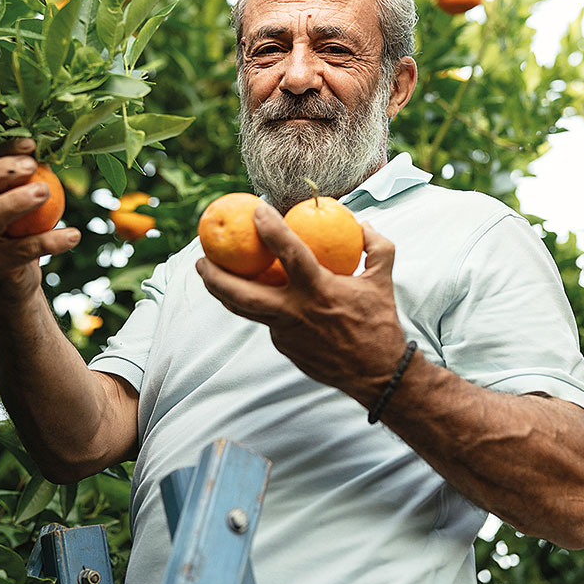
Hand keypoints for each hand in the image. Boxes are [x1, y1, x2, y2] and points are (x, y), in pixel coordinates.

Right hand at [0, 138, 79, 302]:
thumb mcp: (23, 205)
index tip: (30, 143)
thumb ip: (31, 180)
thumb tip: (53, 146)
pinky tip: (74, 234)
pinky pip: (23, 250)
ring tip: (47, 191)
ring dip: (18, 200)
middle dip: (2, 171)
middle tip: (33, 166)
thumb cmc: (21, 234)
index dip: (2, 151)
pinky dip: (51, 241)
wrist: (14, 282)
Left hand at [196, 203, 404, 406]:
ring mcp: (286, 333)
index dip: (271, 229)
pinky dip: (262, 306)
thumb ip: (376, 247)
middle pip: (243, 295)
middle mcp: (296, 313)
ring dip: (223, 292)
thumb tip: (362, 224)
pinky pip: (268, 321)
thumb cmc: (380, 323)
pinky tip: (257, 293)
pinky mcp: (285, 347)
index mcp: (319, 291)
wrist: (377, 374)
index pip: (290, 253)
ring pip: (245, 311)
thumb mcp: (383, 279)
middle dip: (216, 276)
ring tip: (209, 275)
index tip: (256, 209)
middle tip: (200, 259)